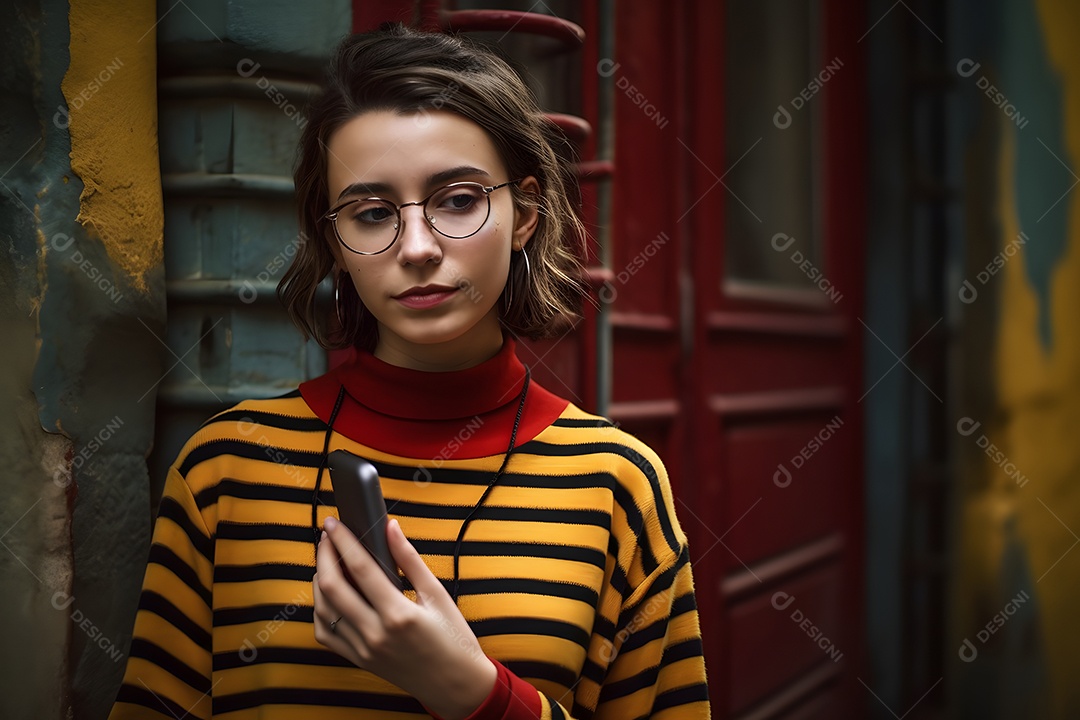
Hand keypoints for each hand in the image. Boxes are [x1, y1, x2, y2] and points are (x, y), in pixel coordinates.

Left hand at [313, 515, 497, 718]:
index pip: (360, 568)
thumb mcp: (438, 594)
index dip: (343, 541)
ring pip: (324, 610)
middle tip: (327, 536)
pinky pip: (327, 634)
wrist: (456, 684)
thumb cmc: (454, 639)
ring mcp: (363, 650)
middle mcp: (375, 634)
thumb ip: (410, 559)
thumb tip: (391, 527)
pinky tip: (330, 595)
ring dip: (319, 581)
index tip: (334, 523)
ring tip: (327, 561)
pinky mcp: (359, 660)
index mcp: (398, 615)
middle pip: (333, 587)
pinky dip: (322, 610)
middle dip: (324, 556)